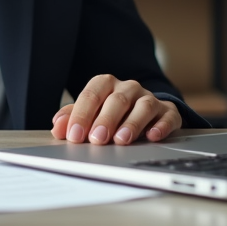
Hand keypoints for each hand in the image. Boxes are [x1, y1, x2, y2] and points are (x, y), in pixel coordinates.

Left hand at [50, 74, 180, 145]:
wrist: (145, 110)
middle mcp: (128, 88)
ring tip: (121, 140)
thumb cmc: (111, 112)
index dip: (81, 115)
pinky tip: (153, 136)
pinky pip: (167, 116)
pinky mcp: (168, 111)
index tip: (74, 135)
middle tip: (96, 140)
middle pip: (117, 100)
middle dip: (105, 120)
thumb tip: (58, 128)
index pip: (91, 95)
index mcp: (105, 84)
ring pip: (143, 106)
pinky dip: (160, 126)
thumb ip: (73, 118)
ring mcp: (149, 98)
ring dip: (132, 123)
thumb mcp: (90, 112)